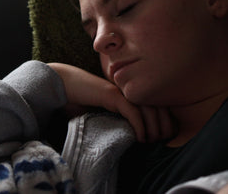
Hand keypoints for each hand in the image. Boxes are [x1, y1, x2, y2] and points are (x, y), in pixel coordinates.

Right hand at [47, 62, 175, 142]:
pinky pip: (132, 111)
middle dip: (164, 126)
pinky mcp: (111, 95)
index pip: (156, 105)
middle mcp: (128, 91)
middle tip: (162, 142)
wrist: (61, 85)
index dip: (165, 121)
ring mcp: (121, 92)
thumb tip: (129, 139)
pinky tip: (139, 138)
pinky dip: (139, 125)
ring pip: (148, 109)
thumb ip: (115, 120)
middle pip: (158, 106)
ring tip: (150, 142)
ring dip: (153, 128)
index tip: (165, 138)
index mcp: (129, 94)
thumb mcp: (101, 113)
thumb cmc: (78, 100)